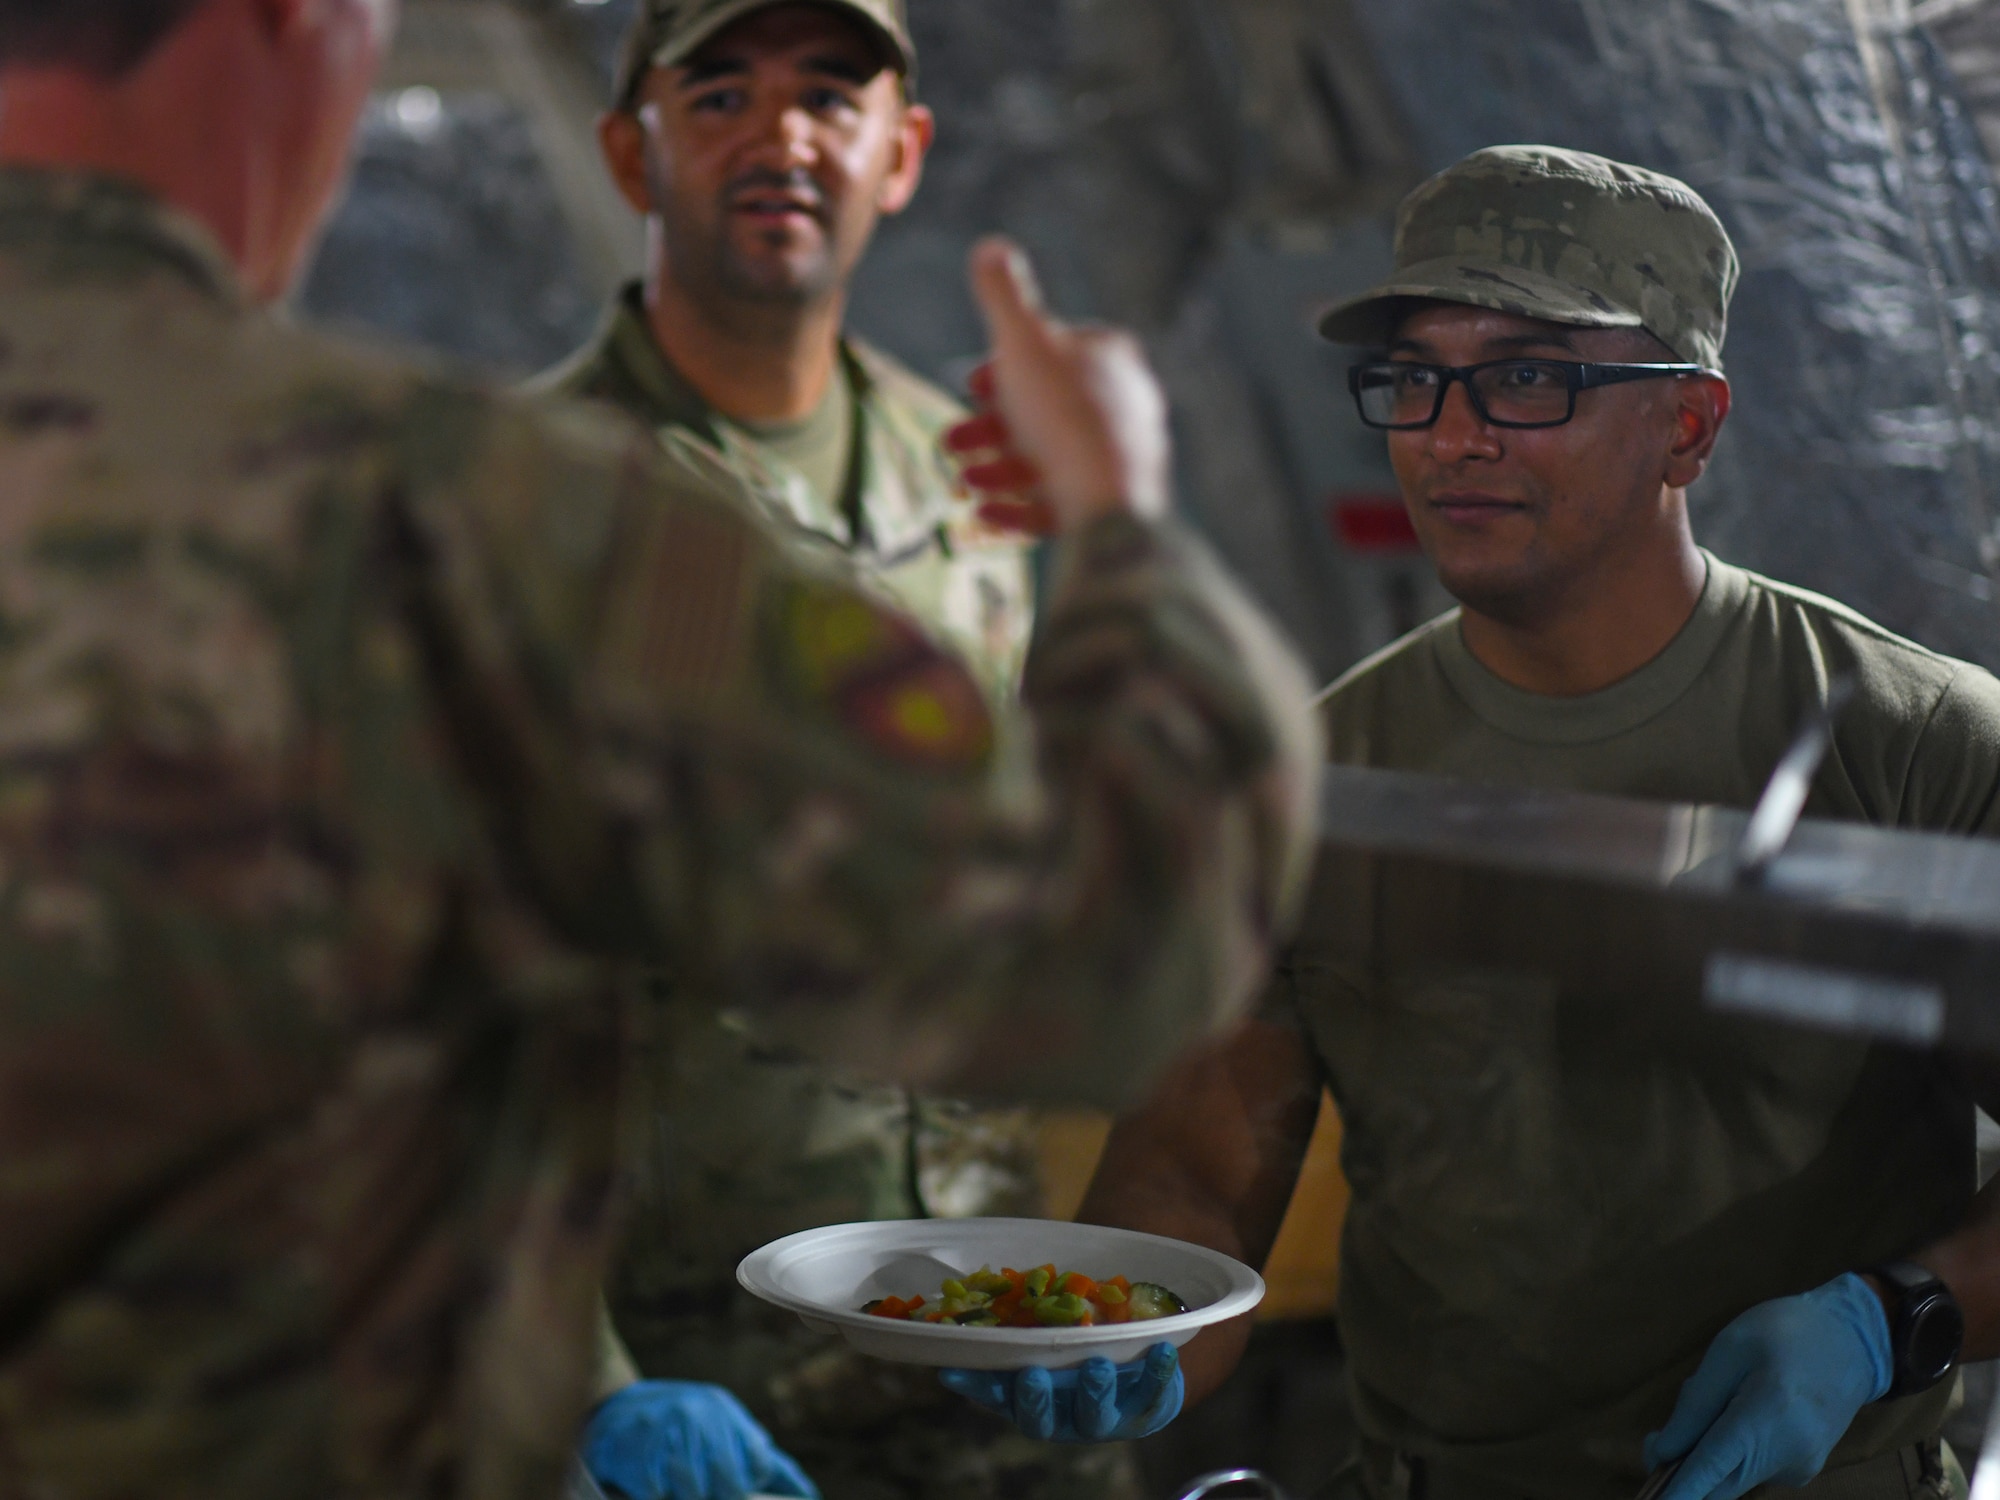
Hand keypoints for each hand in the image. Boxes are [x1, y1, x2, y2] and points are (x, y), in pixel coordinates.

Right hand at [581, 1381, 818, 1499]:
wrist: (611, 1409)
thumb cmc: (676, 1423)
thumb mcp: (719, 1424)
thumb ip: (758, 1455)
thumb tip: (808, 1493)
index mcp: (722, 1409)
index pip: (759, 1461)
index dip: (751, 1481)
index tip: (737, 1487)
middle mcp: (698, 1417)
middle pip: (732, 1485)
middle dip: (722, 1495)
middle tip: (706, 1488)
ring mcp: (667, 1436)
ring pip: (697, 1494)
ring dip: (688, 1494)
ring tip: (677, 1483)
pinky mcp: (638, 1458)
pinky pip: (660, 1497)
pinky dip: (658, 1497)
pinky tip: (652, 1483)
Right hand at [939, 1340, 1183, 1441]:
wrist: (1142, 1367)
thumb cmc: (1083, 1348)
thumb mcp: (1055, 1338)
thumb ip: (1027, 1326)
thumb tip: (981, 1302)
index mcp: (1034, 1400)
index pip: (997, 1398)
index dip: (976, 1389)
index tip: (954, 1371)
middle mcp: (1064, 1418)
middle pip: (1042, 1422)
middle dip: (1035, 1400)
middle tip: (1033, 1375)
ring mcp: (1104, 1420)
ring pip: (1094, 1416)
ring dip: (1094, 1392)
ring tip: (1099, 1366)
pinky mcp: (1144, 1412)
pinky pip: (1151, 1398)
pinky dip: (1157, 1374)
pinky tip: (1162, 1350)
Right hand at [954, 237, 1170, 533]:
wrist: (1111, 503)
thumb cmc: (1065, 417)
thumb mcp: (1022, 341)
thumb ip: (1002, 295)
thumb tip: (989, 246)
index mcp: (1111, 358)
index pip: (1052, 350)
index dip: (1004, 365)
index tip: (972, 384)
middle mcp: (1123, 405)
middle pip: (1042, 408)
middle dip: (989, 426)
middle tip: (956, 439)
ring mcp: (1120, 459)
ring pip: (1046, 457)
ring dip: (995, 467)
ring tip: (966, 479)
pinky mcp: (1112, 505)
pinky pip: (1059, 501)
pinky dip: (1019, 505)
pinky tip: (985, 512)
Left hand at [1645, 1274, 1892, 1499]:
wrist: (1852, 1342)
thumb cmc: (1784, 1332)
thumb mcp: (1729, 1349)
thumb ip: (1695, 1404)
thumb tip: (1664, 1450)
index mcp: (1766, 1416)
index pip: (1712, 1469)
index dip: (1679, 1492)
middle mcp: (1787, 1456)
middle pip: (1719, 1487)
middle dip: (1682, 1474)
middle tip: (1658, 1440)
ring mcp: (1799, 1470)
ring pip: (1732, 1478)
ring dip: (1709, 1455)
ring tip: (1726, 1401)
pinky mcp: (1801, 1472)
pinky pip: (1750, 1470)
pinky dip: (1731, 1452)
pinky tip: (1745, 1412)